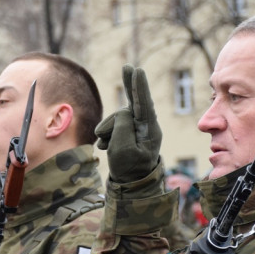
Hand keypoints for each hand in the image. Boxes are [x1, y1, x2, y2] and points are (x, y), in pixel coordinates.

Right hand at [95, 65, 161, 183]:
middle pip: (133, 104)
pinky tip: (105, 147)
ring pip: (117, 118)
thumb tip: (123, 112)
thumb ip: (122, 125)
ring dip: (106, 130)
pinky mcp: (129, 133)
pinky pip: (113, 126)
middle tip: (128, 67)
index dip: (139, 87)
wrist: (129, 187)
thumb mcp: (123, 148)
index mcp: (150, 130)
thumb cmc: (128, 169)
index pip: (144, 104)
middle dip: (130, 87)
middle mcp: (146, 127)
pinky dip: (106, 135)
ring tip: (104, 145)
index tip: (137, 70)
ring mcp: (138, 130)